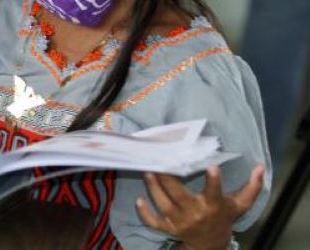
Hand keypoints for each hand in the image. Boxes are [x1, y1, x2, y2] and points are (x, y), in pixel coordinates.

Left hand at [136, 164, 264, 249]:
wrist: (211, 244)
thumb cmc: (224, 217)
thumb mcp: (240, 204)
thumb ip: (252, 186)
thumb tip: (261, 166)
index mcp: (213, 205)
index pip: (214, 192)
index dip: (214, 181)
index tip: (211, 166)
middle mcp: (195, 213)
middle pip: (179, 195)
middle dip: (169, 179)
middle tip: (160, 160)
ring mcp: (180, 221)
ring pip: (164, 205)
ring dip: (154, 188)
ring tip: (148, 171)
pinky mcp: (169, 228)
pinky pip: (154, 222)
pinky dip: (145, 213)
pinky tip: (138, 200)